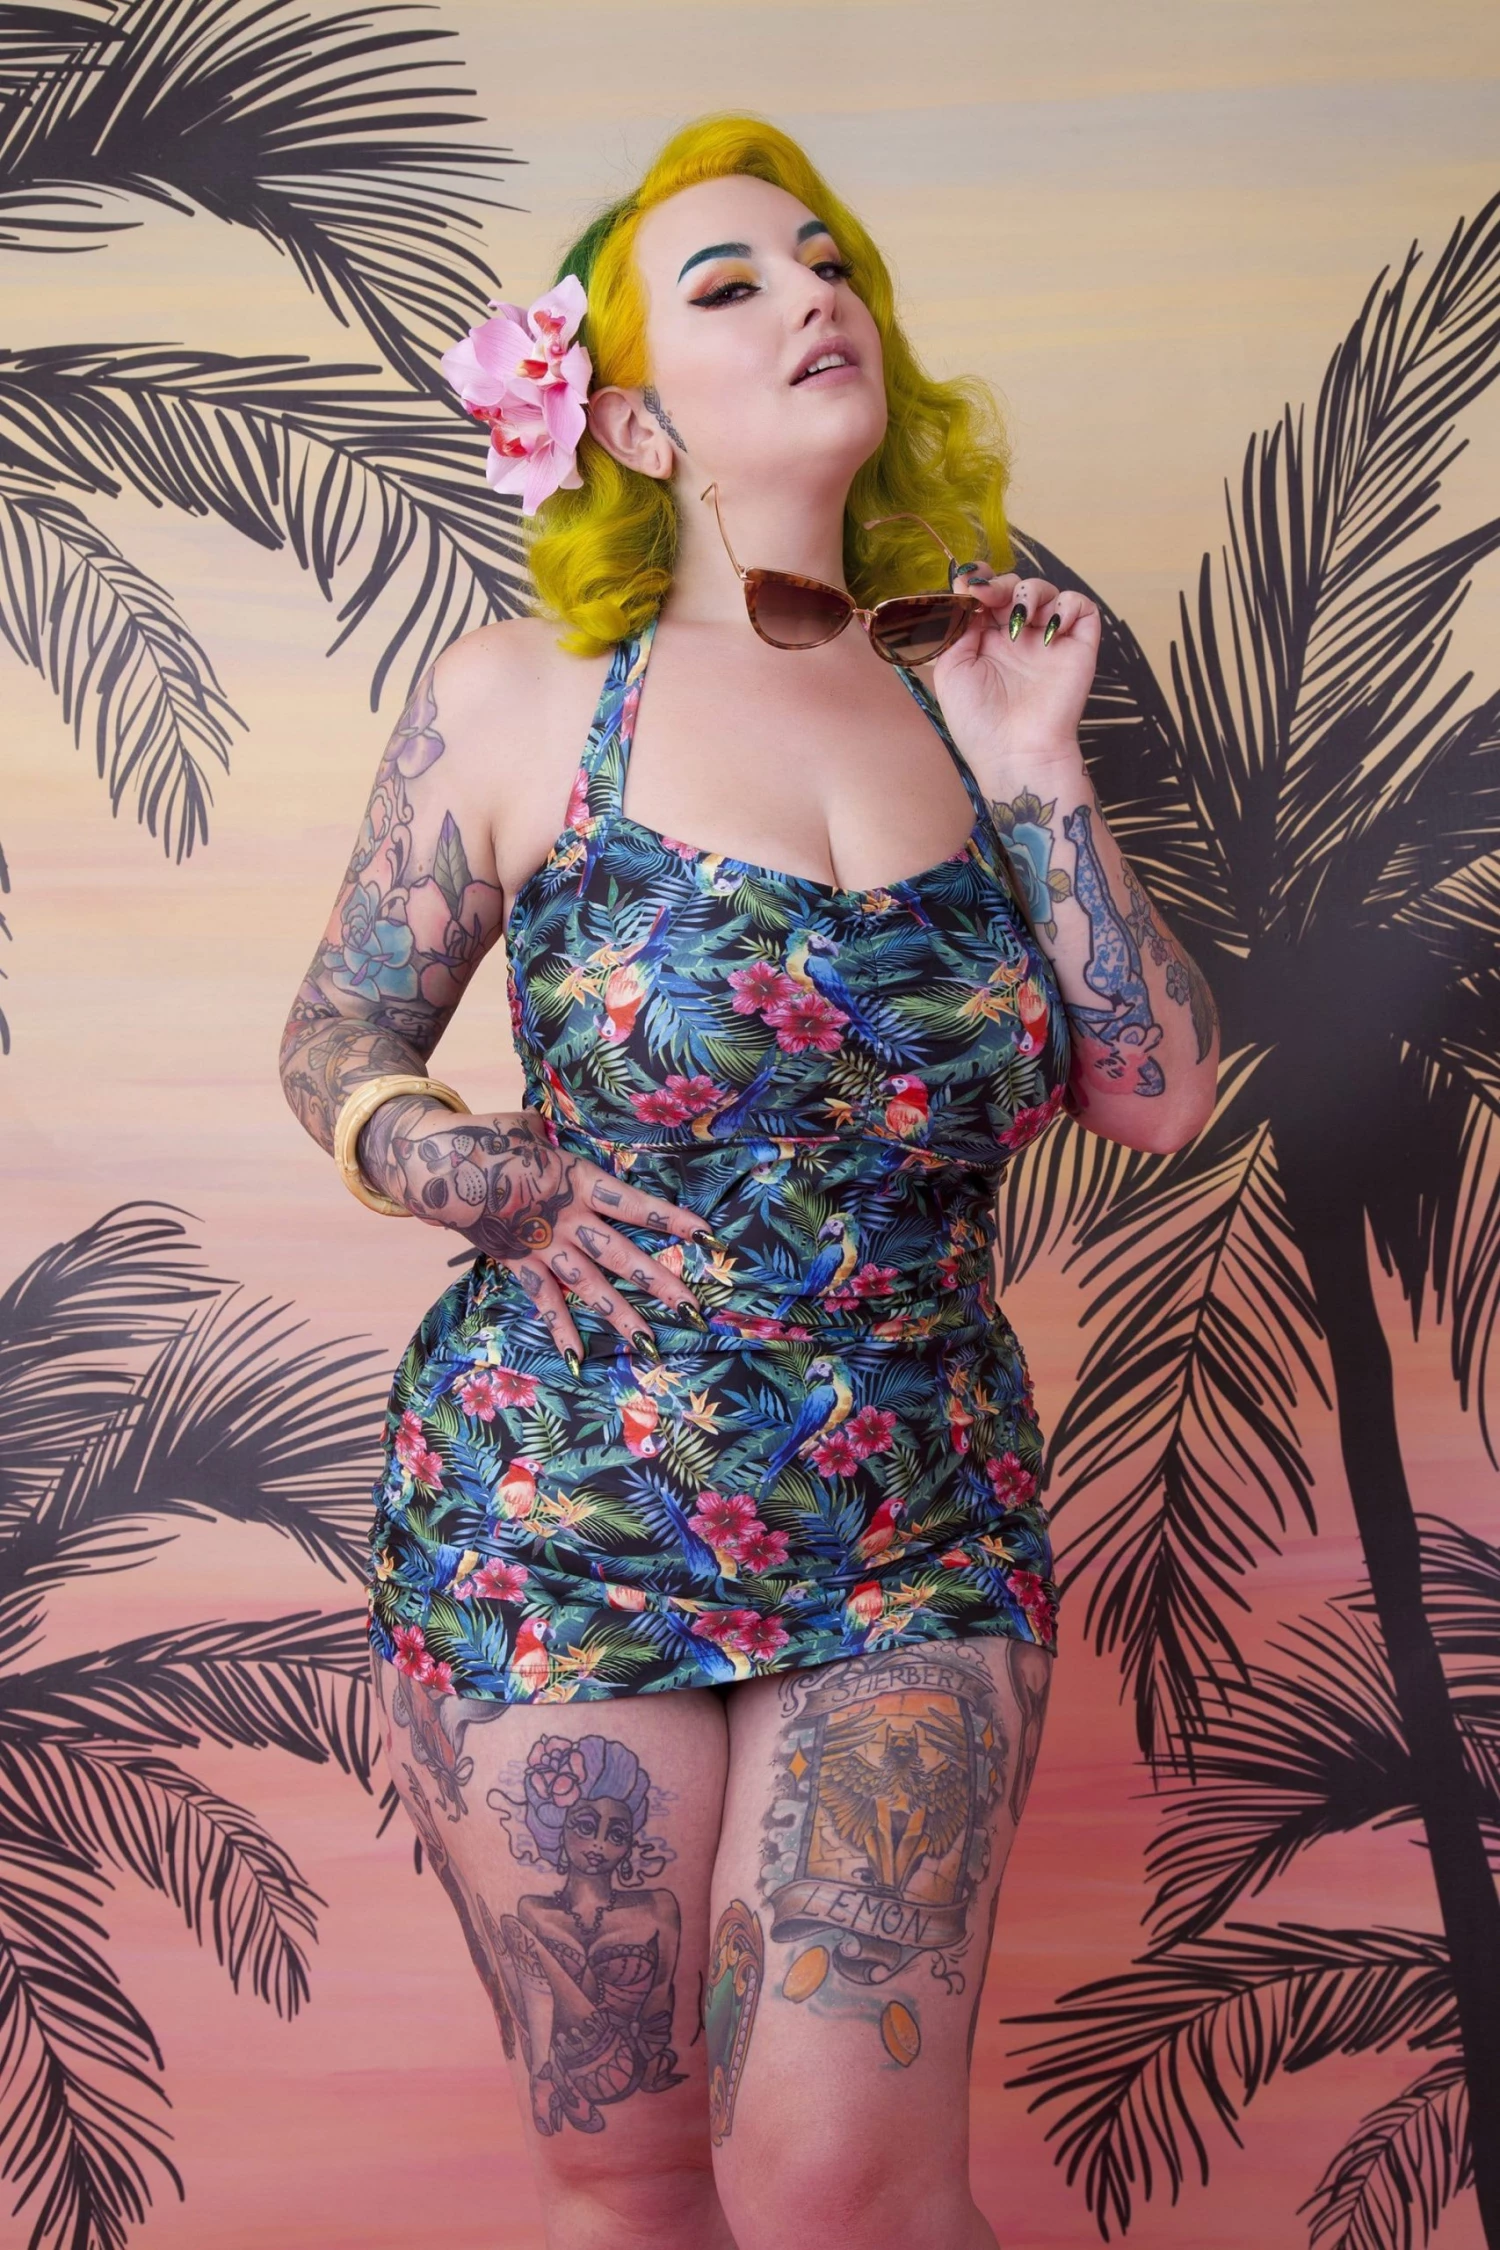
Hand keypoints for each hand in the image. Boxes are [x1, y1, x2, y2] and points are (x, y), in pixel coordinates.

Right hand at [364, 1101, 710, 1362]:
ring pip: (590, 1286)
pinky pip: (544, 1301)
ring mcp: (543, 1246)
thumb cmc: (488, 1138)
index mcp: (577, 1181)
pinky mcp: (519, 1263)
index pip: (633, 1203)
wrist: (438, 1165)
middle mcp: (567, 1219)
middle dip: (659, 1281)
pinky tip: (579, 1357)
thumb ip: (554, 1136)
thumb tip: (558, 1126)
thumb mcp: (531, 1128)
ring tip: (651, 1344)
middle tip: (693, 1307)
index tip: (705, 1235)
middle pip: (620, 1254)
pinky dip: (560, 1329)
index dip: (669, 1220)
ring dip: (621, 1315)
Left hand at [931, 566, 1100, 770]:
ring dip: (1030, 593)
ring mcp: (1048, 640)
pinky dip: (1066, 606)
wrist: (1014, 751)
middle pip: (1014, 586)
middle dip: (1000, 584)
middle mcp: (1017, 637)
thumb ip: (957, 628)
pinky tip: (1048, 630)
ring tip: (1018, 621)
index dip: (980, 580)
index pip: (987, 595)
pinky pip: (1081, 607)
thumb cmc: (978, 721)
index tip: (969, 582)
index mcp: (986, 641)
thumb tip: (966, 595)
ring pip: (1047, 591)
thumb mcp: (950, 670)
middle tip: (989, 599)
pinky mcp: (1078, 646)